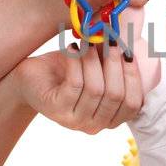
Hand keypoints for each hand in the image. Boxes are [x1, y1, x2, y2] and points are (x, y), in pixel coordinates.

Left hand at [13, 44, 142, 134]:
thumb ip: (114, 62)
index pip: (133, 105)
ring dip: (94, 61)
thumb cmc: (66, 72)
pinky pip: (75, 84)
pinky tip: (72, 48)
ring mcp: (74, 120)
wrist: (31, 79)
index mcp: (109, 119)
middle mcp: (94, 125)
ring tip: (88, 41)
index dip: (133, 77)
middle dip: (115, 64)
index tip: (128, 52)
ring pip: (96, 89)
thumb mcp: (96, 68)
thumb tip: (130, 43)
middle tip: (110, 40)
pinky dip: (76, 62)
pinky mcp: (56, 109)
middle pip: (116, 96)